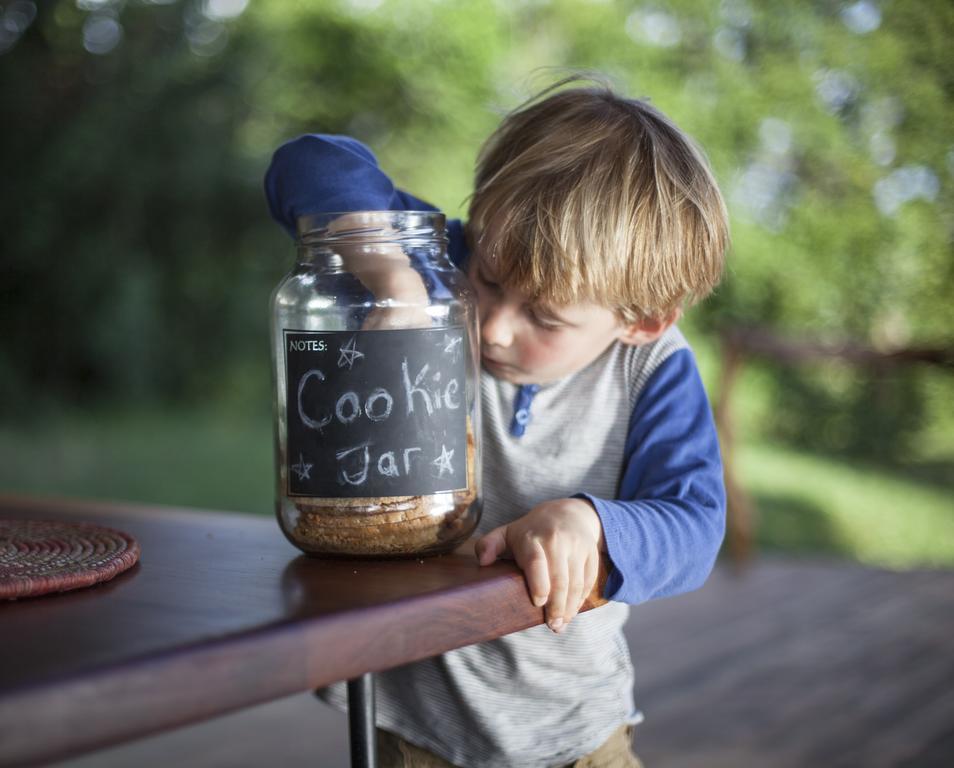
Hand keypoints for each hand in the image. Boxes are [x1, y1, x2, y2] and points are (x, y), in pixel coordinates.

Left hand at [475, 498, 604, 633]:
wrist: (568, 513)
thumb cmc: (532, 530)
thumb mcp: (508, 532)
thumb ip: (490, 545)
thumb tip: (482, 562)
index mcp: (533, 538)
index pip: (536, 561)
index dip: (539, 583)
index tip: (538, 602)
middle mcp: (557, 541)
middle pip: (559, 577)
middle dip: (556, 605)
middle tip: (551, 625)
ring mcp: (577, 547)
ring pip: (576, 582)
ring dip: (569, 607)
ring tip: (560, 625)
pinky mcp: (591, 554)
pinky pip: (588, 581)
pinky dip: (580, 600)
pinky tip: (571, 613)